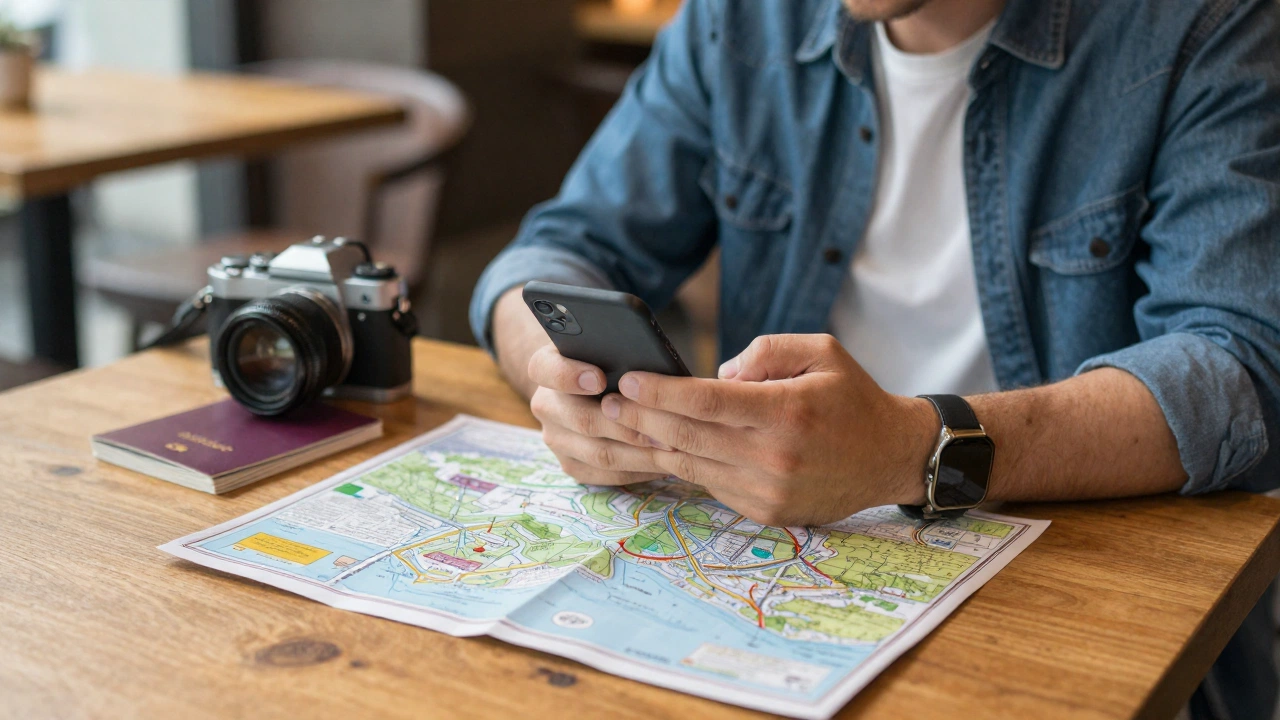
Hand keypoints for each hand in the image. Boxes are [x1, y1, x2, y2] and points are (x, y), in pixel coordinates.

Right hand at [526, 343, 672, 485]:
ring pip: (598, 453)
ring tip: (672, 448)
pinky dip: (637, 470)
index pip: (546, 370)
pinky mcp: (571, 465)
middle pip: (583, 420)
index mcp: (547, 367)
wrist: (587, 388)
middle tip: (662, 430)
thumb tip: (650, 367)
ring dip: (639, 454)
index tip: (600, 379)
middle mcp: (545, 405)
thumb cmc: (607, 361)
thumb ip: (618, 353)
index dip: (570, 376)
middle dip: (627, 427)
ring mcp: (556, 438)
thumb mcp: (607, 348)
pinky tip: (663, 463)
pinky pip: (605, 475)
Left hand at [601, 334, 936, 525]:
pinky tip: (664, 445)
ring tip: (623, 423)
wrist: (891, 457)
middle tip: (607, 401)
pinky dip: (686, 464)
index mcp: (785, 412)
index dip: (659, 391)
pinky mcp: (766, 512)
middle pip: (688, 436)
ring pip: (692, 465)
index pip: (705, 401)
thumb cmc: (853, 397)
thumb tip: (716, 375)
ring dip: (653, 444)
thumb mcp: (820, 351)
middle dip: (641, 417)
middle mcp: (774, 456)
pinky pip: (712, 484)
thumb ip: (765, 352)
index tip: (627, 379)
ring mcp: (768, 490)